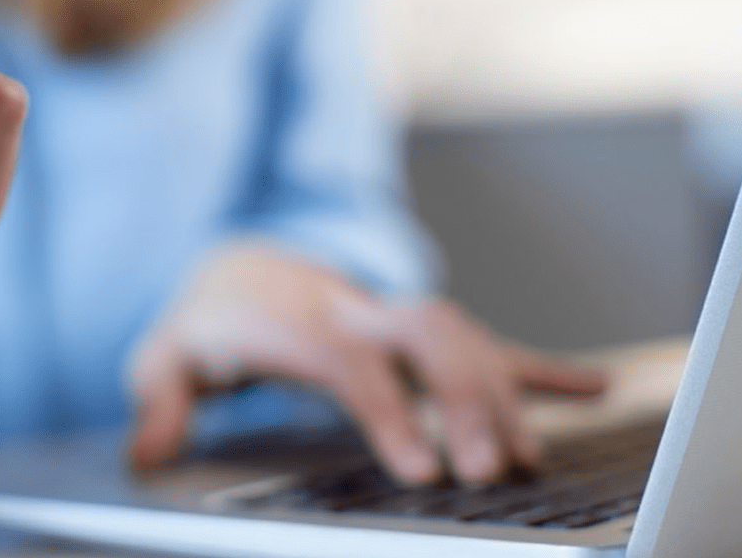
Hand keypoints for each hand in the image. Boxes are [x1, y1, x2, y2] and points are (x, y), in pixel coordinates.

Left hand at [126, 242, 606, 483]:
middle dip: (464, 397)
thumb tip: (148, 456)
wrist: (239, 267)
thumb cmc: (206, 323)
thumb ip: (159, 403)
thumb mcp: (164, 359)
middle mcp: (351, 310)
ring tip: (524, 460)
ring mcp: (388, 317)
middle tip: (488, 473)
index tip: (423, 471)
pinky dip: (540, 366)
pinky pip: (484, 342)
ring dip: (502, 393)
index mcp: (291, 321)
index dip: (389, 411)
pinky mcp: (412, 333)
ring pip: (462, 335)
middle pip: (423, 332)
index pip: (350, 360)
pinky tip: (594, 388)